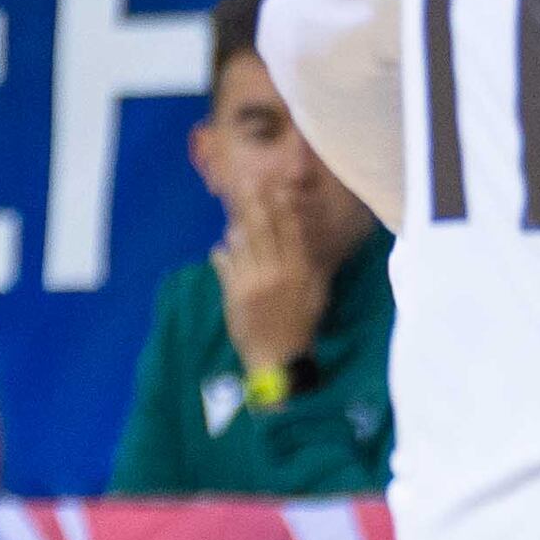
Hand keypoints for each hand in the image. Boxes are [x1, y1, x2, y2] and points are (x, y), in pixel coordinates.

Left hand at [214, 176, 333, 380]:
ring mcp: (253, 281)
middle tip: (248, 183)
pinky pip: (224, 264)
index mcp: (300, 272)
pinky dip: (223, 253)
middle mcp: (276, 272)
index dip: (283, 208)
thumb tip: (305, 241)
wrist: (278, 357)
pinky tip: (222, 247)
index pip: (290, 232)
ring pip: (242, 244)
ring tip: (236, 213)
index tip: (277, 188)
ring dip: (238, 227)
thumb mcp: (316, 295)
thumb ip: (311, 267)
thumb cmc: (301, 325)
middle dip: (255, 204)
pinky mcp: (234, 293)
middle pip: (264, 230)